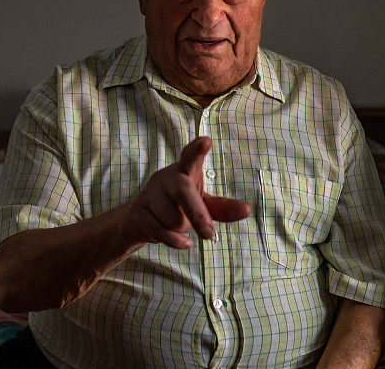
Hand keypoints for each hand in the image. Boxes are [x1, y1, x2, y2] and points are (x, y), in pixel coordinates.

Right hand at [123, 136, 250, 247]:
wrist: (139, 221)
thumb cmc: (178, 205)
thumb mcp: (202, 204)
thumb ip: (222, 207)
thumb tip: (247, 210)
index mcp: (185, 170)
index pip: (190, 156)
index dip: (197, 150)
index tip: (205, 141)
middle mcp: (166, 177)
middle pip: (184, 192)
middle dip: (197, 214)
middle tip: (209, 234)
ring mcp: (150, 194)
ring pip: (174, 219)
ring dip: (182, 229)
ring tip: (175, 223)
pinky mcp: (138, 212)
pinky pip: (160, 230)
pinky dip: (174, 241)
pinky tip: (184, 243)